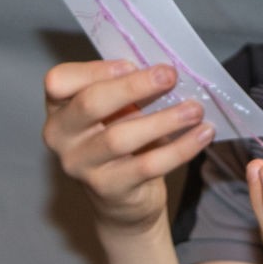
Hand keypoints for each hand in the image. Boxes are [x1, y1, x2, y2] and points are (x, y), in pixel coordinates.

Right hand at [43, 60, 213, 230]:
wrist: (123, 199)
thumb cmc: (121, 139)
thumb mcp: (117, 111)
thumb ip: (126, 90)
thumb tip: (163, 70)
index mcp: (60, 108)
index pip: (59, 80)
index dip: (95, 70)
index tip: (131, 64)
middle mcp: (61, 136)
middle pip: (90, 104)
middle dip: (134, 87)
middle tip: (170, 75)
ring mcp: (81, 166)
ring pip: (120, 138)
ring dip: (164, 119)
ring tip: (195, 109)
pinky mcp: (108, 189)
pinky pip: (148, 165)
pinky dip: (180, 148)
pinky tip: (203, 134)